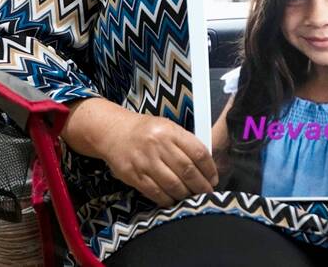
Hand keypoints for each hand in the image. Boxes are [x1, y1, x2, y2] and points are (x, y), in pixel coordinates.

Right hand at [71, 102, 218, 206]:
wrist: (114, 132)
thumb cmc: (145, 131)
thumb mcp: (167, 127)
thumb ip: (185, 143)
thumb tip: (206, 164)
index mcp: (170, 131)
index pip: (198, 152)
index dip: (209, 169)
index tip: (213, 178)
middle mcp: (158, 145)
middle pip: (187, 170)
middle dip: (201, 186)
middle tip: (207, 193)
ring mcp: (145, 161)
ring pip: (173, 184)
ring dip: (186, 195)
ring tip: (192, 197)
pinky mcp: (134, 175)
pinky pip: (156, 192)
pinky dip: (168, 199)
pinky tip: (174, 200)